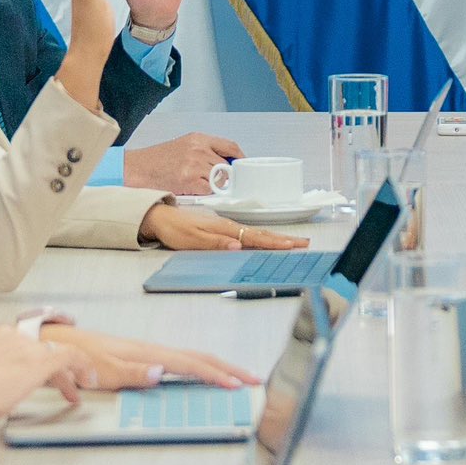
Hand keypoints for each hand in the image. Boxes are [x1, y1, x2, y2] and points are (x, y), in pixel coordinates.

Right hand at [0, 327, 83, 421]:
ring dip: (72, 373)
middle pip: (47, 349)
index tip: (49, 364)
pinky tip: (88, 379)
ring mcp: (30, 348)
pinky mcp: (41, 360)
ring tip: (83, 384)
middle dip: (60, 366)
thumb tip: (6, 383)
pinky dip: (82, 367)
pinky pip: (71, 357)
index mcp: (1, 337)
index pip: (30, 341)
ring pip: (60, 355)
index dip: (42, 351)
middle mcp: (19, 337)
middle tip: (71, 378)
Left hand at [40, 325, 258, 389]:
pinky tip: (202, 374)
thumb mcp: (101, 371)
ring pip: (192, 358)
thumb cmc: (78, 359)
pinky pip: (181, 361)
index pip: (191, 364)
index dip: (216, 375)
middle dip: (228, 368)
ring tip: (236, 376)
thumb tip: (164, 371)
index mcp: (150, 353)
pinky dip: (200, 367)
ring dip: (217, 367)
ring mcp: (149, 352)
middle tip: (252, 378)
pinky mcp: (143, 356)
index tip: (237, 384)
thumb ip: (133, 373)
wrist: (57, 344)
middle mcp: (154, 350)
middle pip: (199, 357)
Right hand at [122, 132, 243, 195]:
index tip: (242, 166)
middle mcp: (199, 149)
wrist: (135, 169)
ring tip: (201, 187)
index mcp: (199, 139)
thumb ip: (204, 151)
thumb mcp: (184, 146)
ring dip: (214, 186)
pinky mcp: (189, 180)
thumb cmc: (157, 161)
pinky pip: (208, 190)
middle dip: (225, 176)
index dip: (239, 158)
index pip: (230, 146)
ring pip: (219, 179)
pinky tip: (194, 191)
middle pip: (226, 166)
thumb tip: (225, 164)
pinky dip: (205, 194)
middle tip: (218, 183)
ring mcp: (195, 165)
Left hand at [137, 203, 308, 252]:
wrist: (161, 218)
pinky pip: (248, 235)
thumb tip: (238, 246)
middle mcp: (229, 227)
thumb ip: (215, 243)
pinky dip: (263, 238)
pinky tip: (267, 241)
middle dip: (284, 239)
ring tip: (293, 242)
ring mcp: (227, 227)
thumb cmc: (175, 229)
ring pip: (257, 234)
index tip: (291, 246)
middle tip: (304, 243)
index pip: (254, 237)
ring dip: (276, 238)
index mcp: (225, 229)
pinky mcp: (223, 230)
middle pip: (262, 234)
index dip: (274, 242)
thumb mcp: (191, 239)